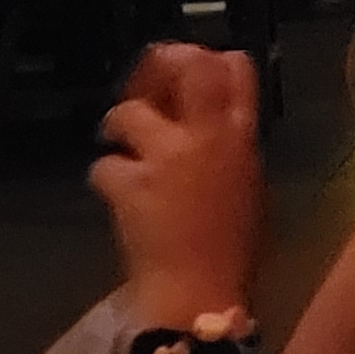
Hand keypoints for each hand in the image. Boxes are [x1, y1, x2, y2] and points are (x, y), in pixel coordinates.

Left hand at [91, 43, 262, 330]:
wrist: (202, 294)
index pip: (234, 67)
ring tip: (117, 141)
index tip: (189, 70)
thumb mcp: (250, 186)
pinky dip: (106, 177)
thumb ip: (231, 148)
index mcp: (243, 135)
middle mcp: (207, 134)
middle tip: (143, 83)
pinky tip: (112, 192)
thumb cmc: (236, 251)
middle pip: (185, 67)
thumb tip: (206, 131)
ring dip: (119, 125)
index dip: (207, 59)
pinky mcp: (130, 185)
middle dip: (160, 65)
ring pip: (130, 112)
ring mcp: (166, 157)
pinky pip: (104, 166)